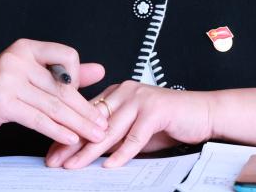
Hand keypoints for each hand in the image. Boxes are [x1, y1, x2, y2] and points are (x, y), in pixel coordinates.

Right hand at [0, 39, 108, 146]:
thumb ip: (65, 73)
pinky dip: (57, 130)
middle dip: (85, 109)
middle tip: (103, 124)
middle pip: (61, 86)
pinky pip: (37, 118)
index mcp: (26, 48)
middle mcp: (16, 59)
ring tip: (94, 135)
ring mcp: (7, 79)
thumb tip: (100, 70)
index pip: (66, 55)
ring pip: (52, 105)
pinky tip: (71, 138)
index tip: (80, 97)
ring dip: (77, 123)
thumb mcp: (31, 76)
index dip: (78, 77)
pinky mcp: (1, 102)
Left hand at [45, 81, 213, 168]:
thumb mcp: (135, 130)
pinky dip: (122, 153)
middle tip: (54, 160)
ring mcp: (140, 99)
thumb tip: (86, 153)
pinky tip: (110, 165)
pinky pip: (135, 136)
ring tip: (74, 165)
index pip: (86, 115)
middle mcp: (126, 91)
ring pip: (110, 129)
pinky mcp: (156, 110)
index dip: (68, 134)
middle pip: (93, 122)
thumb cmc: (169, 122)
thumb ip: (113, 137)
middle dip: (72, 143)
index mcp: (118, 92)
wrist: (203, 114)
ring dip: (90, 151)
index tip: (53, 152)